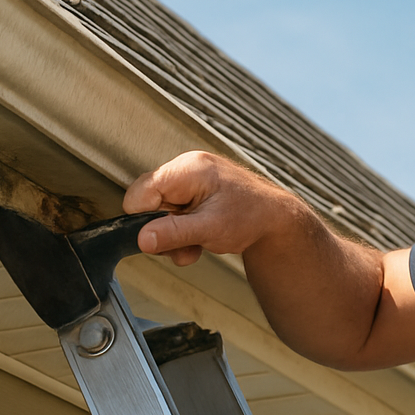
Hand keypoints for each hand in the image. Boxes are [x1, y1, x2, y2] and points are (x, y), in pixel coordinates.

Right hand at [123, 151, 295, 266]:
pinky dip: (182, 232)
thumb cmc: (250, 216)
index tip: (162, 237)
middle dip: (163, 230)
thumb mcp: (210, 229)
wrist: (274, 219)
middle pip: (147, 204)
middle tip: (187, 244)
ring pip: (158, 213)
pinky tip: (200, 239)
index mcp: (187, 170)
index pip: (140, 193)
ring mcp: (188, 181)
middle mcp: (185, 170)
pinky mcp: (192, 193)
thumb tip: (142, 239)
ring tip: (199, 243)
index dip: (145, 219)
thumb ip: (174, 233)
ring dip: (175, 236)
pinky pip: (172, 214)